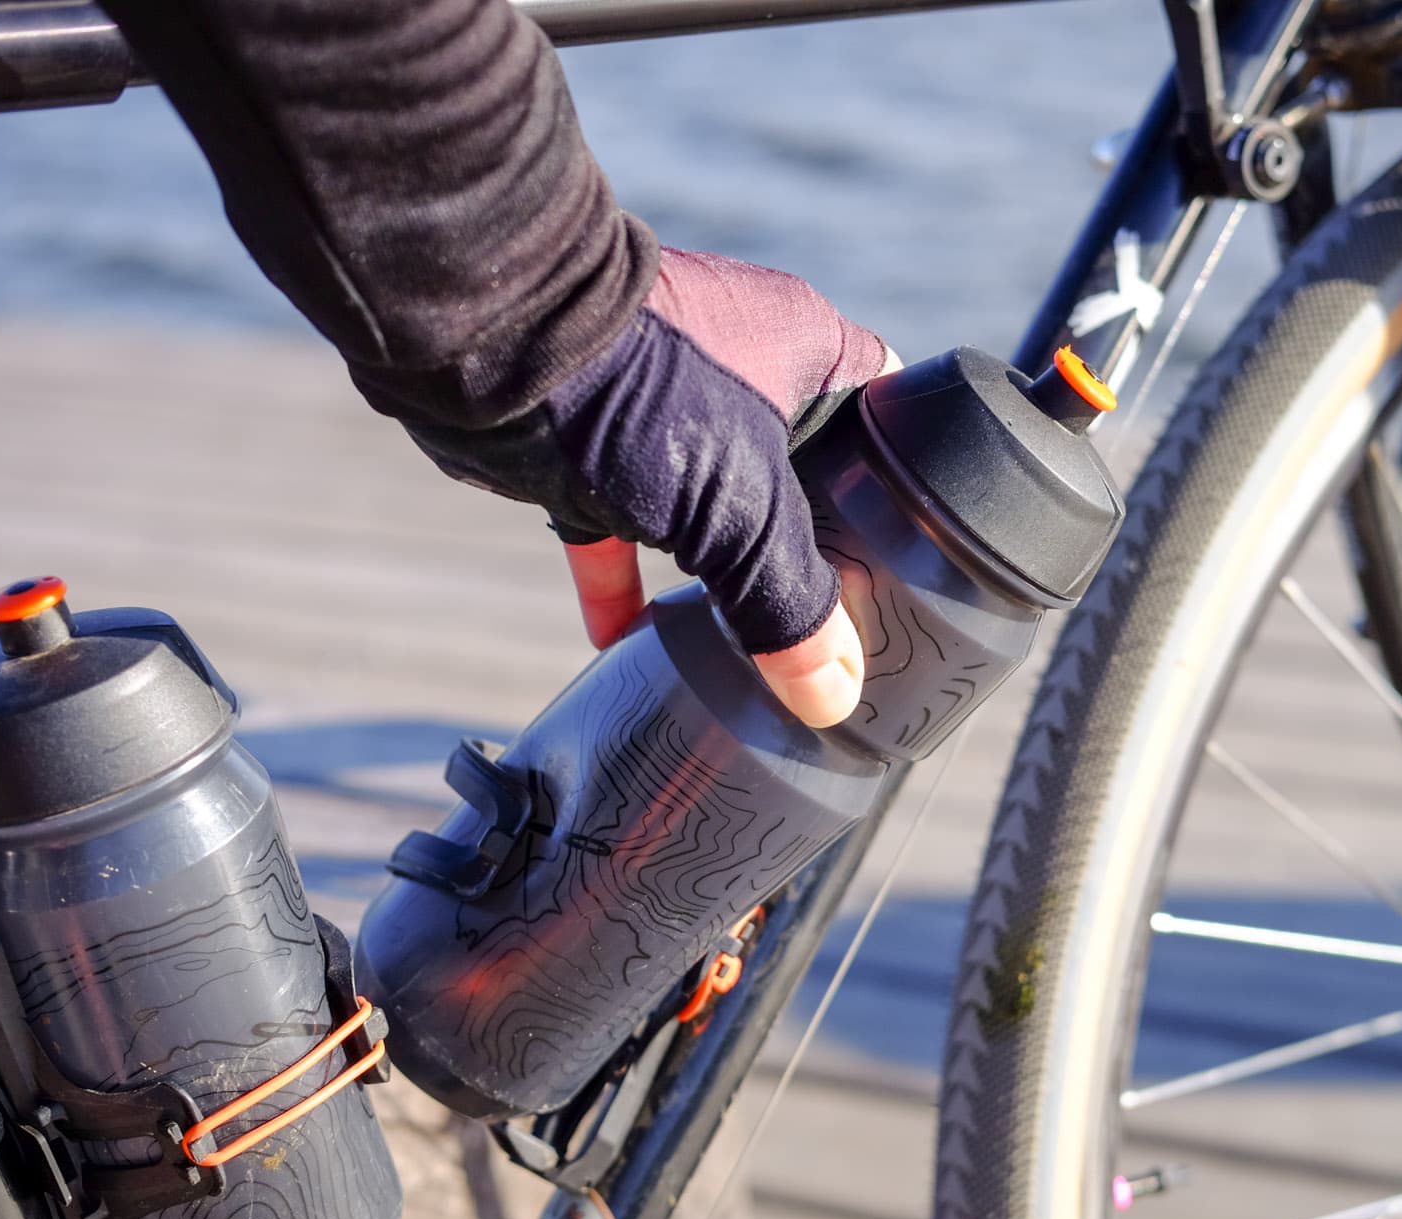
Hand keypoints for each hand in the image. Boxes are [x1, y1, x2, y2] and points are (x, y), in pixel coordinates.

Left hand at [546, 248, 892, 727]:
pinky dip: (625, 585)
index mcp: (811, 350)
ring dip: (718, 577)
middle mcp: (745, 368)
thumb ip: (790, 605)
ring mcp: (665, 407)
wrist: (488, 339)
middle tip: (837, 634)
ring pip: (710, 510)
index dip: (905, 497)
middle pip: (800, 480)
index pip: (887, 426)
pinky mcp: (591, 446)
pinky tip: (630, 648)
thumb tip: (832, 695)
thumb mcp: (743, 510)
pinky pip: (619, 530)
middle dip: (810, 556)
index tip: (913, 572)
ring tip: (750, 654)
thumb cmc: (641, 393)